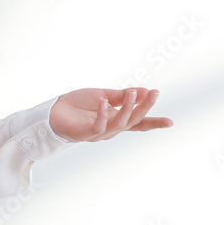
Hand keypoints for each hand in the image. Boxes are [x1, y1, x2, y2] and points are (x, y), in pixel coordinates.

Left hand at [50, 87, 172, 142]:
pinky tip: (105, 103)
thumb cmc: (77, 104)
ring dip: (126, 108)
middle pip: (132, 121)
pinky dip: (102, 115)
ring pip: (118, 123)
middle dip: (144, 107)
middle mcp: (110, 129)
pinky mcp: (84, 134)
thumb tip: (143, 90)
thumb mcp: (102, 95)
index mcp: (116, 120)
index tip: (171, 122)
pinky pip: (97, 126)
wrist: (52, 111)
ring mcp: (98, 133)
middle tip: (154, 93)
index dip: (154, 122)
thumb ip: (121, 96)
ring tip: (131, 93)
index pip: (138, 122)